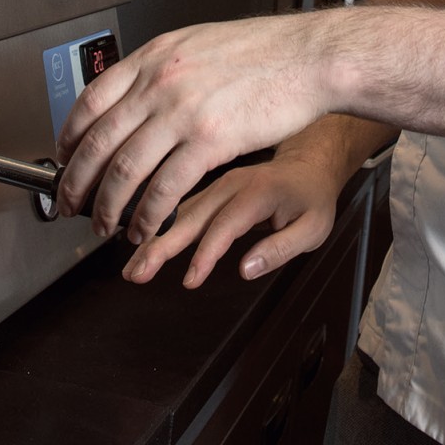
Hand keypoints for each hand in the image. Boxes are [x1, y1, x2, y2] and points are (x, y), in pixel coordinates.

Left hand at [55, 13, 338, 239]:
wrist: (309, 57)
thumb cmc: (264, 52)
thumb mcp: (197, 44)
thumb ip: (164, 68)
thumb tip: (139, 92)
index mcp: (153, 57)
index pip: (91, 101)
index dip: (69, 137)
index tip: (64, 158)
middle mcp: (159, 82)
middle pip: (99, 141)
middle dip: (76, 181)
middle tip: (69, 204)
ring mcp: (182, 111)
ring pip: (125, 170)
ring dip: (109, 207)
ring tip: (105, 227)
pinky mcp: (210, 141)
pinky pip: (165, 189)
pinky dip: (149, 216)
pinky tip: (146, 229)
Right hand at [122, 148, 346, 288]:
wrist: (307, 163)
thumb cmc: (312, 199)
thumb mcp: (313, 228)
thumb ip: (282, 249)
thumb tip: (246, 269)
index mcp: (258, 191)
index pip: (226, 224)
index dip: (206, 253)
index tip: (190, 280)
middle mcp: (230, 185)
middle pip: (190, 216)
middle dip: (160, 245)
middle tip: (136, 273)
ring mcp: (216, 186)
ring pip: (177, 214)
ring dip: (152, 240)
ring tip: (131, 268)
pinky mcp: (208, 191)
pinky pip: (179, 210)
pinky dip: (157, 229)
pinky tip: (140, 247)